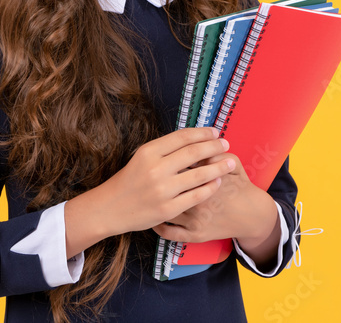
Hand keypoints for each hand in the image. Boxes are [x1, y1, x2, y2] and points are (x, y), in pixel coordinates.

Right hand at [64, 126, 234, 256]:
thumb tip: (194, 140)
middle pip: (194, 153)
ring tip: (230, 162)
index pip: (182, 137)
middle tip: (226, 143)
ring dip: (218, 167)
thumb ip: (165, 150)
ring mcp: (163, 190)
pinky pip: (196, 196)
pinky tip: (218, 182)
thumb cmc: (128, 181)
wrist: (109, 208)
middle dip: (214, 147)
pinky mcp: (168, 209)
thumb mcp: (141, 158)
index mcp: (148, 152)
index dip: (202, 133)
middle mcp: (156, 169)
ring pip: (199, 175)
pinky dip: (210, 188)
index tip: (215, 131)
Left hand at [151, 152, 278, 247]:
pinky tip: (154, 217)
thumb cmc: (241, 188)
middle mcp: (198, 204)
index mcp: (205, 183)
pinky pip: (169, 232)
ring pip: (166, 210)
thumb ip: (218, 153)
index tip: (165, 160)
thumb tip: (199, 149)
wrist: (252, 216)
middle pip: (170, 189)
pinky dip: (158, 226)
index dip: (170, 164)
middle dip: (161, 182)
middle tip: (155, 177)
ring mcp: (194, 221)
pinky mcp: (194, 235)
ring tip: (150, 193)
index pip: (180, 170)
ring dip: (156, 201)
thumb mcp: (235, 165)